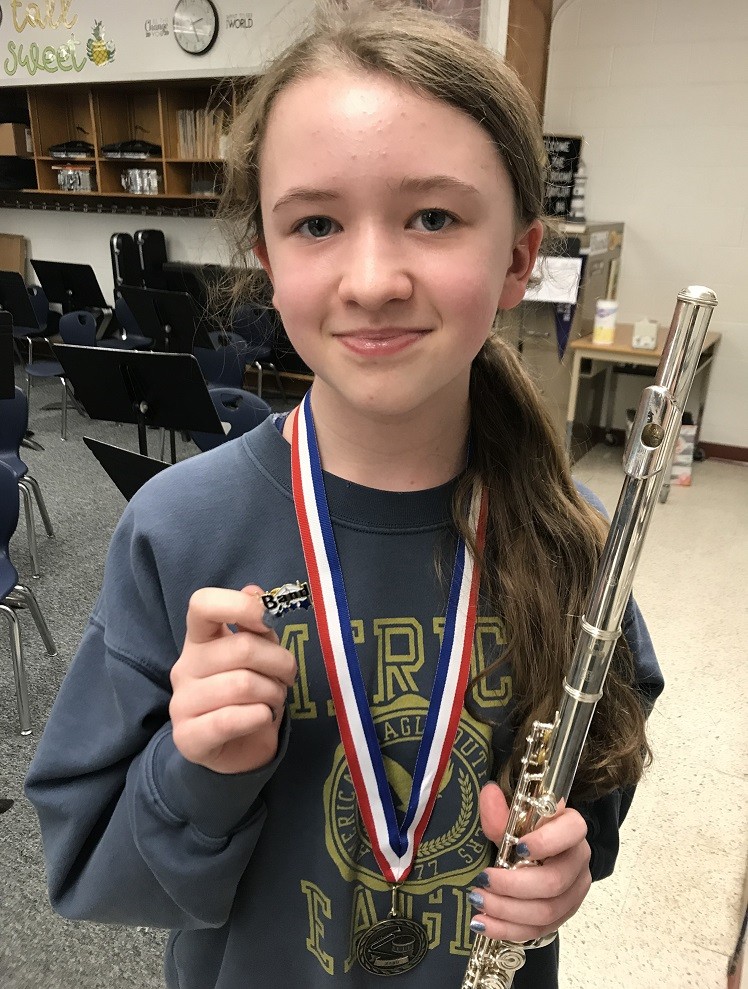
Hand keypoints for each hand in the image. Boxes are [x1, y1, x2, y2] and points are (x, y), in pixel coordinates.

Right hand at [169, 585, 296, 774]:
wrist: (238, 749)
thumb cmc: (251, 694)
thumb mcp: (260, 655)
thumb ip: (258, 626)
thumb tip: (254, 592)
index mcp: (200, 639)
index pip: (202, 604)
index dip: (239, 606)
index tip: (266, 621)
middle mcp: (185, 666)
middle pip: (241, 648)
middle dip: (280, 663)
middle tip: (288, 677)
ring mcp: (181, 702)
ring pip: (243, 685)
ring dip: (273, 694)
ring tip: (274, 700)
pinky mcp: (187, 737)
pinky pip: (231, 719)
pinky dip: (260, 717)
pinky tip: (263, 717)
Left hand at [471, 782, 590, 942]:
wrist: (534, 854)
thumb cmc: (525, 832)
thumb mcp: (512, 819)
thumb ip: (501, 812)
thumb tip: (489, 794)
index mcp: (571, 829)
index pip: (572, 832)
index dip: (546, 842)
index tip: (517, 847)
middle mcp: (578, 862)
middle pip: (554, 882)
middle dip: (513, 885)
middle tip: (483, 879)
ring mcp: (573, 893)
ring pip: (546, 911)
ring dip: (506, 910)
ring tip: (477, 899)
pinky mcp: (562, 916)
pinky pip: (537, 931)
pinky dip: (507, 929)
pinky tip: (483, 923)